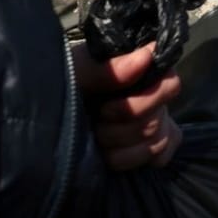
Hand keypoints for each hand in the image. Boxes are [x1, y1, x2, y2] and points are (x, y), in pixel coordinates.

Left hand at [71, 41, 181, 170]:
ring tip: (98, 143)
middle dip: (120, 131)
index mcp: (141, 70)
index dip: (142, 102)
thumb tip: (146, 57)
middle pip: (158, 120)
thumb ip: (108, 68)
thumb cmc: (63, 85)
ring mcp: (155, 121)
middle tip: (94, 127)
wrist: (48, 116)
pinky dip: (133, 160)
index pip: (169, 84)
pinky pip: (160, 157)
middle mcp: (153, 94)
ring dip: (122, 149)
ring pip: (157, 142)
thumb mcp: (76, 72)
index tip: (106, 109)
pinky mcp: (151, 147)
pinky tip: (111, 156)